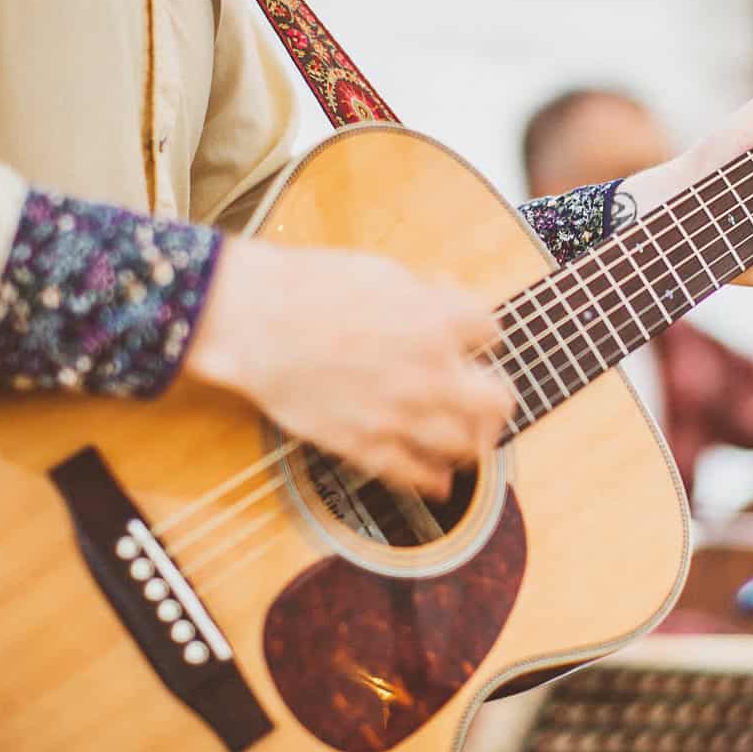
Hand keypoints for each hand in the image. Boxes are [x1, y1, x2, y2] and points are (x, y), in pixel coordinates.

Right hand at [185, 238, 515, 497]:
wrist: (255, 322)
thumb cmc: (309, 287)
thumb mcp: (383, 273)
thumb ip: (426, 298)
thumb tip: (446, 304)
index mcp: (438, 322)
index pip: (491, 333)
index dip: (480, 333)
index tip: (469, 335)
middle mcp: (430, 373)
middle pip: (498, 401)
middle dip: (496, 396)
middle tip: (487, 395)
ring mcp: (400, 415)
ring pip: (465, 445)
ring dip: (471, 439)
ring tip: (466, 436)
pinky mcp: (365, 445)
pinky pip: (414, 474)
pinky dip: (433, 478)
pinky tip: (439, 478)